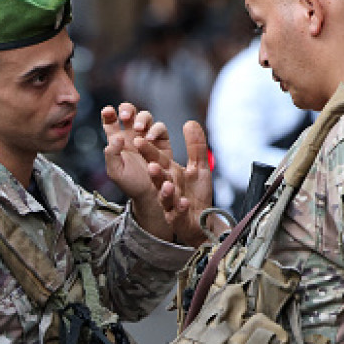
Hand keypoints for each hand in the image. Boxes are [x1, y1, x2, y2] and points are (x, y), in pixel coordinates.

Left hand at [102, 103, 170, 204]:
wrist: (151, 195)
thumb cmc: (131, 184)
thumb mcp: (115, 172)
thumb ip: (111, 154)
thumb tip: (117, 137)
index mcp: (118, 140)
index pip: (110, 121)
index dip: (108, 114)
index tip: (108, 112)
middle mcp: (132, 135)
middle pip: (129, 112)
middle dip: (127, 109)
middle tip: (125, 116)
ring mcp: (148, 136)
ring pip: (146, 116)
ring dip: (142, 118)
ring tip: (139, 129)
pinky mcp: (162, 141)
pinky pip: (161, 128)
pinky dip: (156, 129)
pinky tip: (150, 138)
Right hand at [140, 120, 217, 245]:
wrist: (203, 221)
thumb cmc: (197, 194)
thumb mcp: (200, 166)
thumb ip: (196, 146)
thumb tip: (190, 122)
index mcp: (169, 173)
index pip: (157, 159)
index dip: (149, 150)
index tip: (140, 139)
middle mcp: (167, 188)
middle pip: (158, 179)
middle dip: (154, 172)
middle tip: (151, 164)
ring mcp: (171, 205)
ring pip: (165, 197)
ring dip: (165, 191)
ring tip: (168, 184)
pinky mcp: (179, 219)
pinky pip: (178, 214)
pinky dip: (180, 208)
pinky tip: (184, 202)